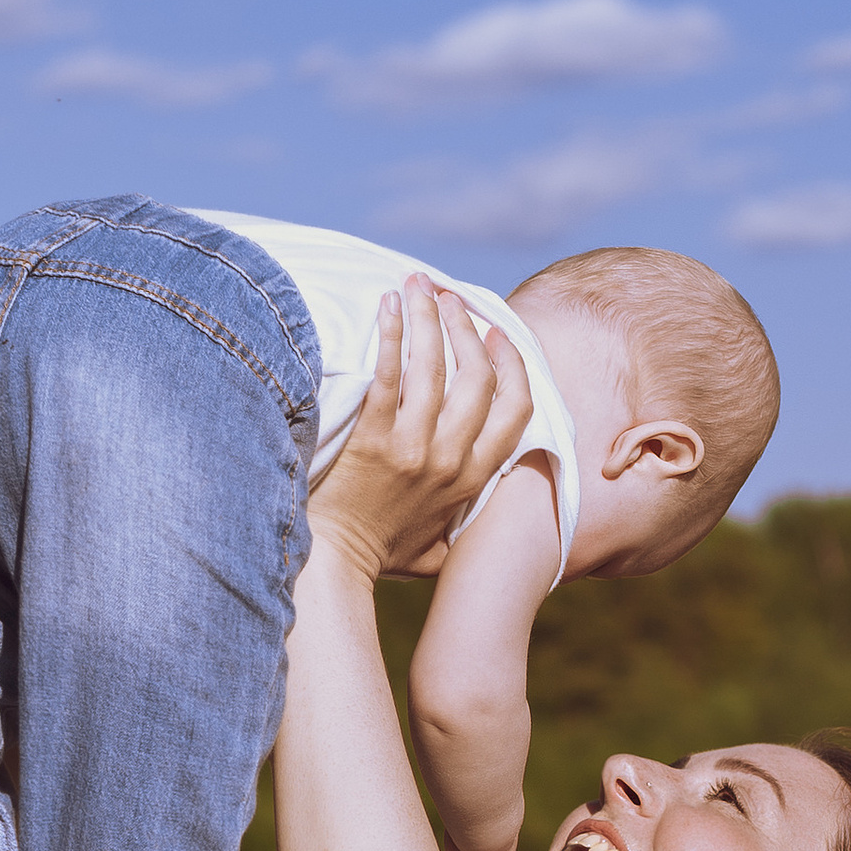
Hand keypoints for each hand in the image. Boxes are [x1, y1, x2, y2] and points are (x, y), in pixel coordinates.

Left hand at [315, 278, 532, 583]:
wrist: (334, 566)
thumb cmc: (382, 554)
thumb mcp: (441, 548)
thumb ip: (469, 524)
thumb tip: (493, 513)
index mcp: (473, 478)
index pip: (517, 409)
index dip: (513, 364)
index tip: (498, 333)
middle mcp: (450, 460)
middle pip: (477, 376)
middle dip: (468, 326)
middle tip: (451, 296)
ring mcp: (412, 448)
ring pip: (434, 366)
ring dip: (430, 317)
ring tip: (420, 284)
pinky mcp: (371, 440)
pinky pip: (387, 374)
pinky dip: (389, 333)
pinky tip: (387, 305)